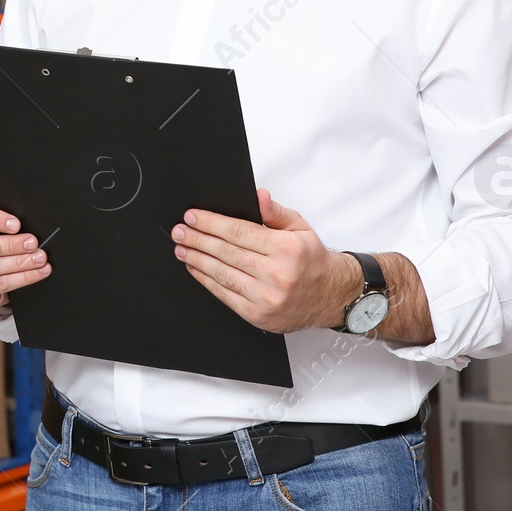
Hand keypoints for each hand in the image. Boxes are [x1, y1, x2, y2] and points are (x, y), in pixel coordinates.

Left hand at [172, 188, 360, 333]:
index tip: (192, 216)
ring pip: (222, 274)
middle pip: (226, 252)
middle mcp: (276, 274)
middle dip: (198, 239)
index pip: (238, 232)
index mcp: (286, 249)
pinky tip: (195, 268)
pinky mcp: (258, 315)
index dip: (211, 223)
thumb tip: (258, 196)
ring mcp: (267, 298)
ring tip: (181, 248)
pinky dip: (206, 280)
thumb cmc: (312, 260)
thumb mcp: (300, 228)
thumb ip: (275, 212)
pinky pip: (225, 295)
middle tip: (180, 231)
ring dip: (197, 259)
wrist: (331, 296)